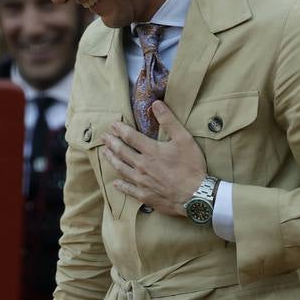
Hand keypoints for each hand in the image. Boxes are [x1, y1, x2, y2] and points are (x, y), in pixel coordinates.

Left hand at [103, 101, 207, 216]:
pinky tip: (115, 183)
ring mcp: (141, 182)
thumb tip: (156, 104)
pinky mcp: (144, 195)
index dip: (120, 129)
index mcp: (151, 151)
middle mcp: (142, 166)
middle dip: (111, 143)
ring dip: (111, 159)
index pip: (130, 137)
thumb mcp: (184, 139)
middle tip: (103, 137)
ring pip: (121, 169)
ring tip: (104, 153)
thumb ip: (169, 121)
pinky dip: (120, 185)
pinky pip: (128, 189)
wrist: (195, 195)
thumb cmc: (191, 167)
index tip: (112, 125)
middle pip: (122, 152)